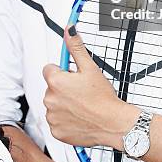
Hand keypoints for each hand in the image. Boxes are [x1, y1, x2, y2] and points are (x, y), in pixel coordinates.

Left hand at [43, 25, 137, 147]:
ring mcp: (52, 117)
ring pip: (54, 104)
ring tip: (82, 104)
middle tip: (81, 91)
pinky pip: (57, 121)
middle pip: (52, 87)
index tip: (73, 76)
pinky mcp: (56, 131)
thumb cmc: (102, 97)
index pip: (49, 69)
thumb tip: (69, 30)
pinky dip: (66, 119)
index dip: (62, 71)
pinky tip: (79, 117)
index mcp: (56, 82)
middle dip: (64, 87)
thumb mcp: (90, 67)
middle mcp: (50, 99)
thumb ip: (76, 47)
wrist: (112, 124)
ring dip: (64, 103)